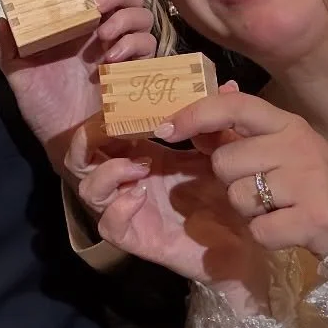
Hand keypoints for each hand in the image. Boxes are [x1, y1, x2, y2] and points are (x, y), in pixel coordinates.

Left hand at [0, 0, 156, 169]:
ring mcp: (121, 52)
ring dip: (125, 19)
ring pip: (143, 17)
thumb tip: (2, 20)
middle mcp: (103, 35)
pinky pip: (148, 46)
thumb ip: (8, 49)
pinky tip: (111, 60)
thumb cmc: (42, 107)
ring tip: (103, 36)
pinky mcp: (135, 72)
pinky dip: (133, 45)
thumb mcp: (19, 76)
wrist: (64, 142)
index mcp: (78, 28)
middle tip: (99, 8)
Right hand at [64, 112, 266, 298]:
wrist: (246, 243)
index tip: (123, 100)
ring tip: (139, 167)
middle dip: (89, 137)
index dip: (104, 114)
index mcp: (142, 155)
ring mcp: (128, 210)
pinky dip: (118, 207)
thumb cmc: (229, 196)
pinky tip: (141, 195)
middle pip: (82, 156)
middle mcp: (128, 180)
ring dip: (106, 172)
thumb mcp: (222, 154)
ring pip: (87, 189)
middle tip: (114, 127)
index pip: (105, 130)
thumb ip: (219, 122)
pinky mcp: (136, 239)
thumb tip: (228, 85)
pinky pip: (108, 225)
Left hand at [157, 92, 327, 258]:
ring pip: (238, 197)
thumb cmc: (314, 186)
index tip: (165, 129)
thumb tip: (201, 114)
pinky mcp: (314, 217)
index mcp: (287, 124)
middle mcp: (298, 144)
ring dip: (250, 211)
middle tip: (264, 190)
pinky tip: (288, 229)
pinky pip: (258, 229)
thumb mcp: (283, 150)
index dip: (195, 114)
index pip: (234, 105)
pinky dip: (267, 236)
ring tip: (280, 208)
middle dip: (231, 182)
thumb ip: (244, 134)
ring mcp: (308, 179)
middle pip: (224, 162)